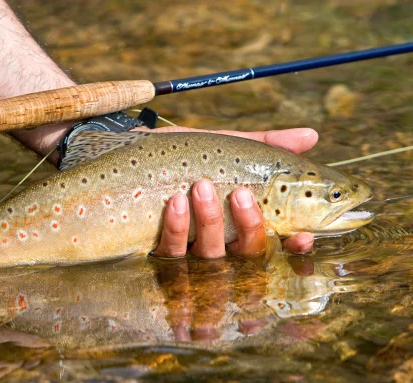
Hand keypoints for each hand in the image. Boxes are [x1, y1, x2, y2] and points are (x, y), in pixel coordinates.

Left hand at [141, 126, 317, 258]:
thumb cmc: (183, 154)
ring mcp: (189, 249)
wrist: (132, 152)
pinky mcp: (159, 250)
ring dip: (211, 222)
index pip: (276, 244)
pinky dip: (177, 228)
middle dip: (250, 227)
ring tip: (201, 186)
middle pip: (246, 254)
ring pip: (211, 256)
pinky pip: (172, 252)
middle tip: (241, 193)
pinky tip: (176, 202)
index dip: (294, 247)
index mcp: (241, 222)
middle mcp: (220, 241)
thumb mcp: (225, 147)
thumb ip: (267, 146)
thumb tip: (313, 136)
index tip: (303, 235)